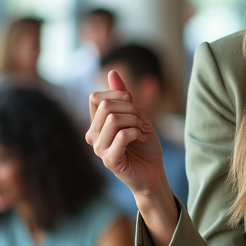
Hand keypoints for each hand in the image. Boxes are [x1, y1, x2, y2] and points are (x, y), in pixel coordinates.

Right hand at [86, 71, 165, 196]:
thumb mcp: (136, 116)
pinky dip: (136, 133)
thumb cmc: (144, 146)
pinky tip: (141, 139)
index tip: (134, 106)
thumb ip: (124, 97)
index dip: (117, 94)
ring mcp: (99, 149)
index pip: (95, 97)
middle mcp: (93, 136)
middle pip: (105, 106)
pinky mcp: (109, 161)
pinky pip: (121, 136)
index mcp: (96, 124)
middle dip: (131, 109)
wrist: (153, 173)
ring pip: (113, 119)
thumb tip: (112, 72)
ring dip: (135, 121)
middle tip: (142, 121)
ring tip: (142, 131)